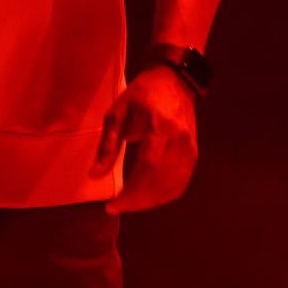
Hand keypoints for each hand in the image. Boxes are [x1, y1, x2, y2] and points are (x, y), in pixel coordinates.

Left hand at [93, 65, 198, 213]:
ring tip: (129, 203)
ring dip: (150, 201)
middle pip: (160, 182)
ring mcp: (190, 149)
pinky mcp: (194, 154)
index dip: (131, 193)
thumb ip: (108, 145)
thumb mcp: (117, 113)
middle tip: (116, 206)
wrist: (174, 81)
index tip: (113, 205)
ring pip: (172, 186)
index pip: (147, 169)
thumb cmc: (142, 93)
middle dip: (137, 201)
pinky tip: (149, 197)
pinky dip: (165, 195)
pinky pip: (181, 182)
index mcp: (159, 128)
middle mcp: (179, 141)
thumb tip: (94, 174)